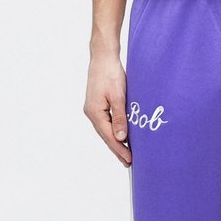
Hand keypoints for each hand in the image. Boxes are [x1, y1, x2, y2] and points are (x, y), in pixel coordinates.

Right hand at [85, 50, 131, 166]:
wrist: (103, 57)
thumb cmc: (111, 73)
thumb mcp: (119, 96)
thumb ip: (120, 118)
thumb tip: (121, 138)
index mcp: (94, 112)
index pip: (109, 136)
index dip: (120, 149)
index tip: (129, 160)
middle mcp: (91, 113)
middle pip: (105, 136)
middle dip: (117, 149)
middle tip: (129, 163)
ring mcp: (92, 109)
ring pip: (105, 131)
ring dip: (115, 142)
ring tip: (126, 154)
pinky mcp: (96, 105)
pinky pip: (105, 123)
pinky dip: (113, 131)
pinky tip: (119, 136)